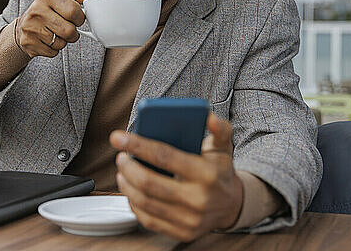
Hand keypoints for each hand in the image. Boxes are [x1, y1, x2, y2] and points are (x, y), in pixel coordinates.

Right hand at [15, 0, 88, 57]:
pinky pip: (53, 52)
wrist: (24, 26)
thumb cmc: (48, 12)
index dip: (80, 18)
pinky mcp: (28, 43)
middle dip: (74, 33)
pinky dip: (54, 49)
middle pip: (69, 30)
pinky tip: (47, 41)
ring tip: (56, 33)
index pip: (74, 11)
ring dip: (64, 41)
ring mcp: (31, 27)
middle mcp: (37, 10)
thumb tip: (88, 0)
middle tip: (68, 28)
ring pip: (62, 43)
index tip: (76, 18)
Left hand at [110, 113, 242, 241]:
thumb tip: (209, 117)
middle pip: (150, 183)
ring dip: (127, 185)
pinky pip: (148, 219)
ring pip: (145, 202)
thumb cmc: (219, 170)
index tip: (119, 137)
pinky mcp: (182, 232)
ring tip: (122, 171)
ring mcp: (190, 219)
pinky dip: (134, 203)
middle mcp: (198, 199)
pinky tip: (131, 190)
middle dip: (128, 167)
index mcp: (206, 174)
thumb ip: (219, 129)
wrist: (232, 204)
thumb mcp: (223, 147)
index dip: (138, 145)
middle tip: (121, 156)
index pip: (165, 156)